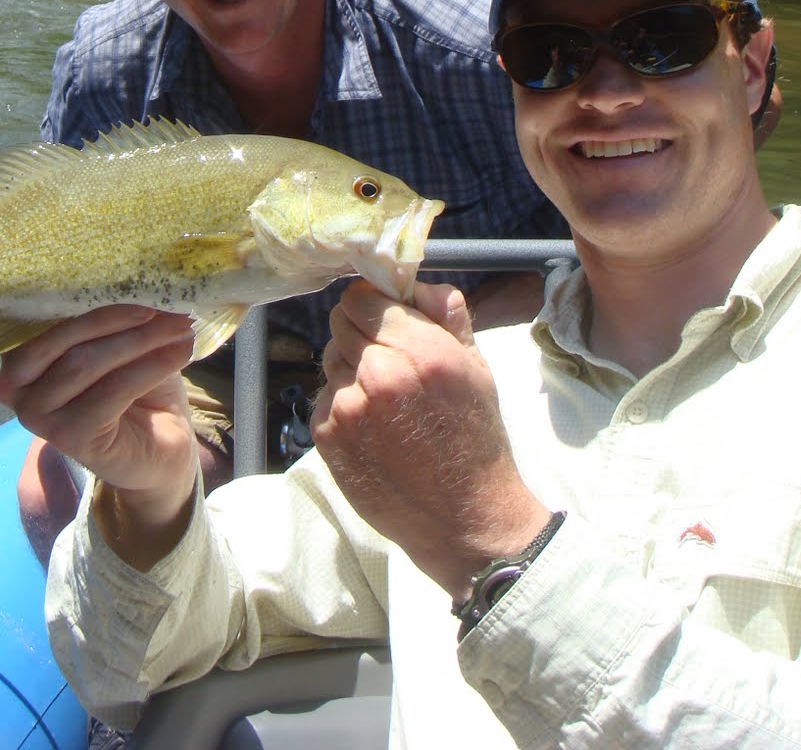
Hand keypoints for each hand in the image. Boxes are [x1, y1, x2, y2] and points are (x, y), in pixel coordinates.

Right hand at [0, 305, 198, 557]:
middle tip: (166, 305)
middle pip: (65, 339)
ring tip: (181, 326)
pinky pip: (112, 390)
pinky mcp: (69, 437)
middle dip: (118, 318)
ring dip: (141, 340)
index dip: (91, 295)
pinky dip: (151, 365)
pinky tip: (181, 352)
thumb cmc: (134, 384)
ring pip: (87, 363)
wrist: (158, 445)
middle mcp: (15, 386)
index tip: (138, 280)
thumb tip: (144, 275)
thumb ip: (116, 313)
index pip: (45, 314)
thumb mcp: (121, 340)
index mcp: (19, 353)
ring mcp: (37, 416)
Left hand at [311, 281, 549, 599]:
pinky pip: (324, 396)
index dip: (373, 304)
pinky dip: (341, 403)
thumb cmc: (475, 438)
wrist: (464, 519)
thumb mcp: (476, 367)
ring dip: (350, 367)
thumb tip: (413, 282)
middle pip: (340, 322)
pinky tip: (372, 425)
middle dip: (361, 332)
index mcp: (421, 350)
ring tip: (383, 397)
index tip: (385, 317)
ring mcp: (348, 408)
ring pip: (330, 358)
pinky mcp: (327, 437)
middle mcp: (379, 374)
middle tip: (387, 357)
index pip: (362, 297)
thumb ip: (446, 314)